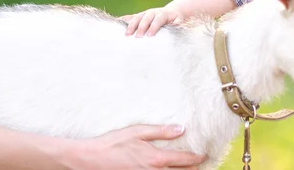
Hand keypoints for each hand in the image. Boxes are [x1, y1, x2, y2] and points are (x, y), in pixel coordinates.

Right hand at [71, 124, 206, 169]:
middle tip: (201, 164)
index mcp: (156, 159)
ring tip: (190, 169)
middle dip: (193, 169)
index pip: (185, 160)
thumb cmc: (112, 144)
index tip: (204, 155)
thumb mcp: (137, 132)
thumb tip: (181, 128)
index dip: (197, 158)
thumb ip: (161, 131)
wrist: (89, 160)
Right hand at [122, 7, 183, 36]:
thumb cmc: (176, 21)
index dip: (154, 27)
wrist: (172, 13)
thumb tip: (174, 29)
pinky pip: (131, 17)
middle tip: (137, 38)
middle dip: (141, 28)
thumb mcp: (179, 22)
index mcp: (163, 14)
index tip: (149, 36)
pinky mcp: (140, 16)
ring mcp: (145, 13)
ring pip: (137, 17)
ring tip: (127, 35)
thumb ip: (176, 26)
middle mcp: (153, 12)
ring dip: (131, 25)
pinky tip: (117, 22)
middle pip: (146, 18)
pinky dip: (124, 19)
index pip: (158, 20)